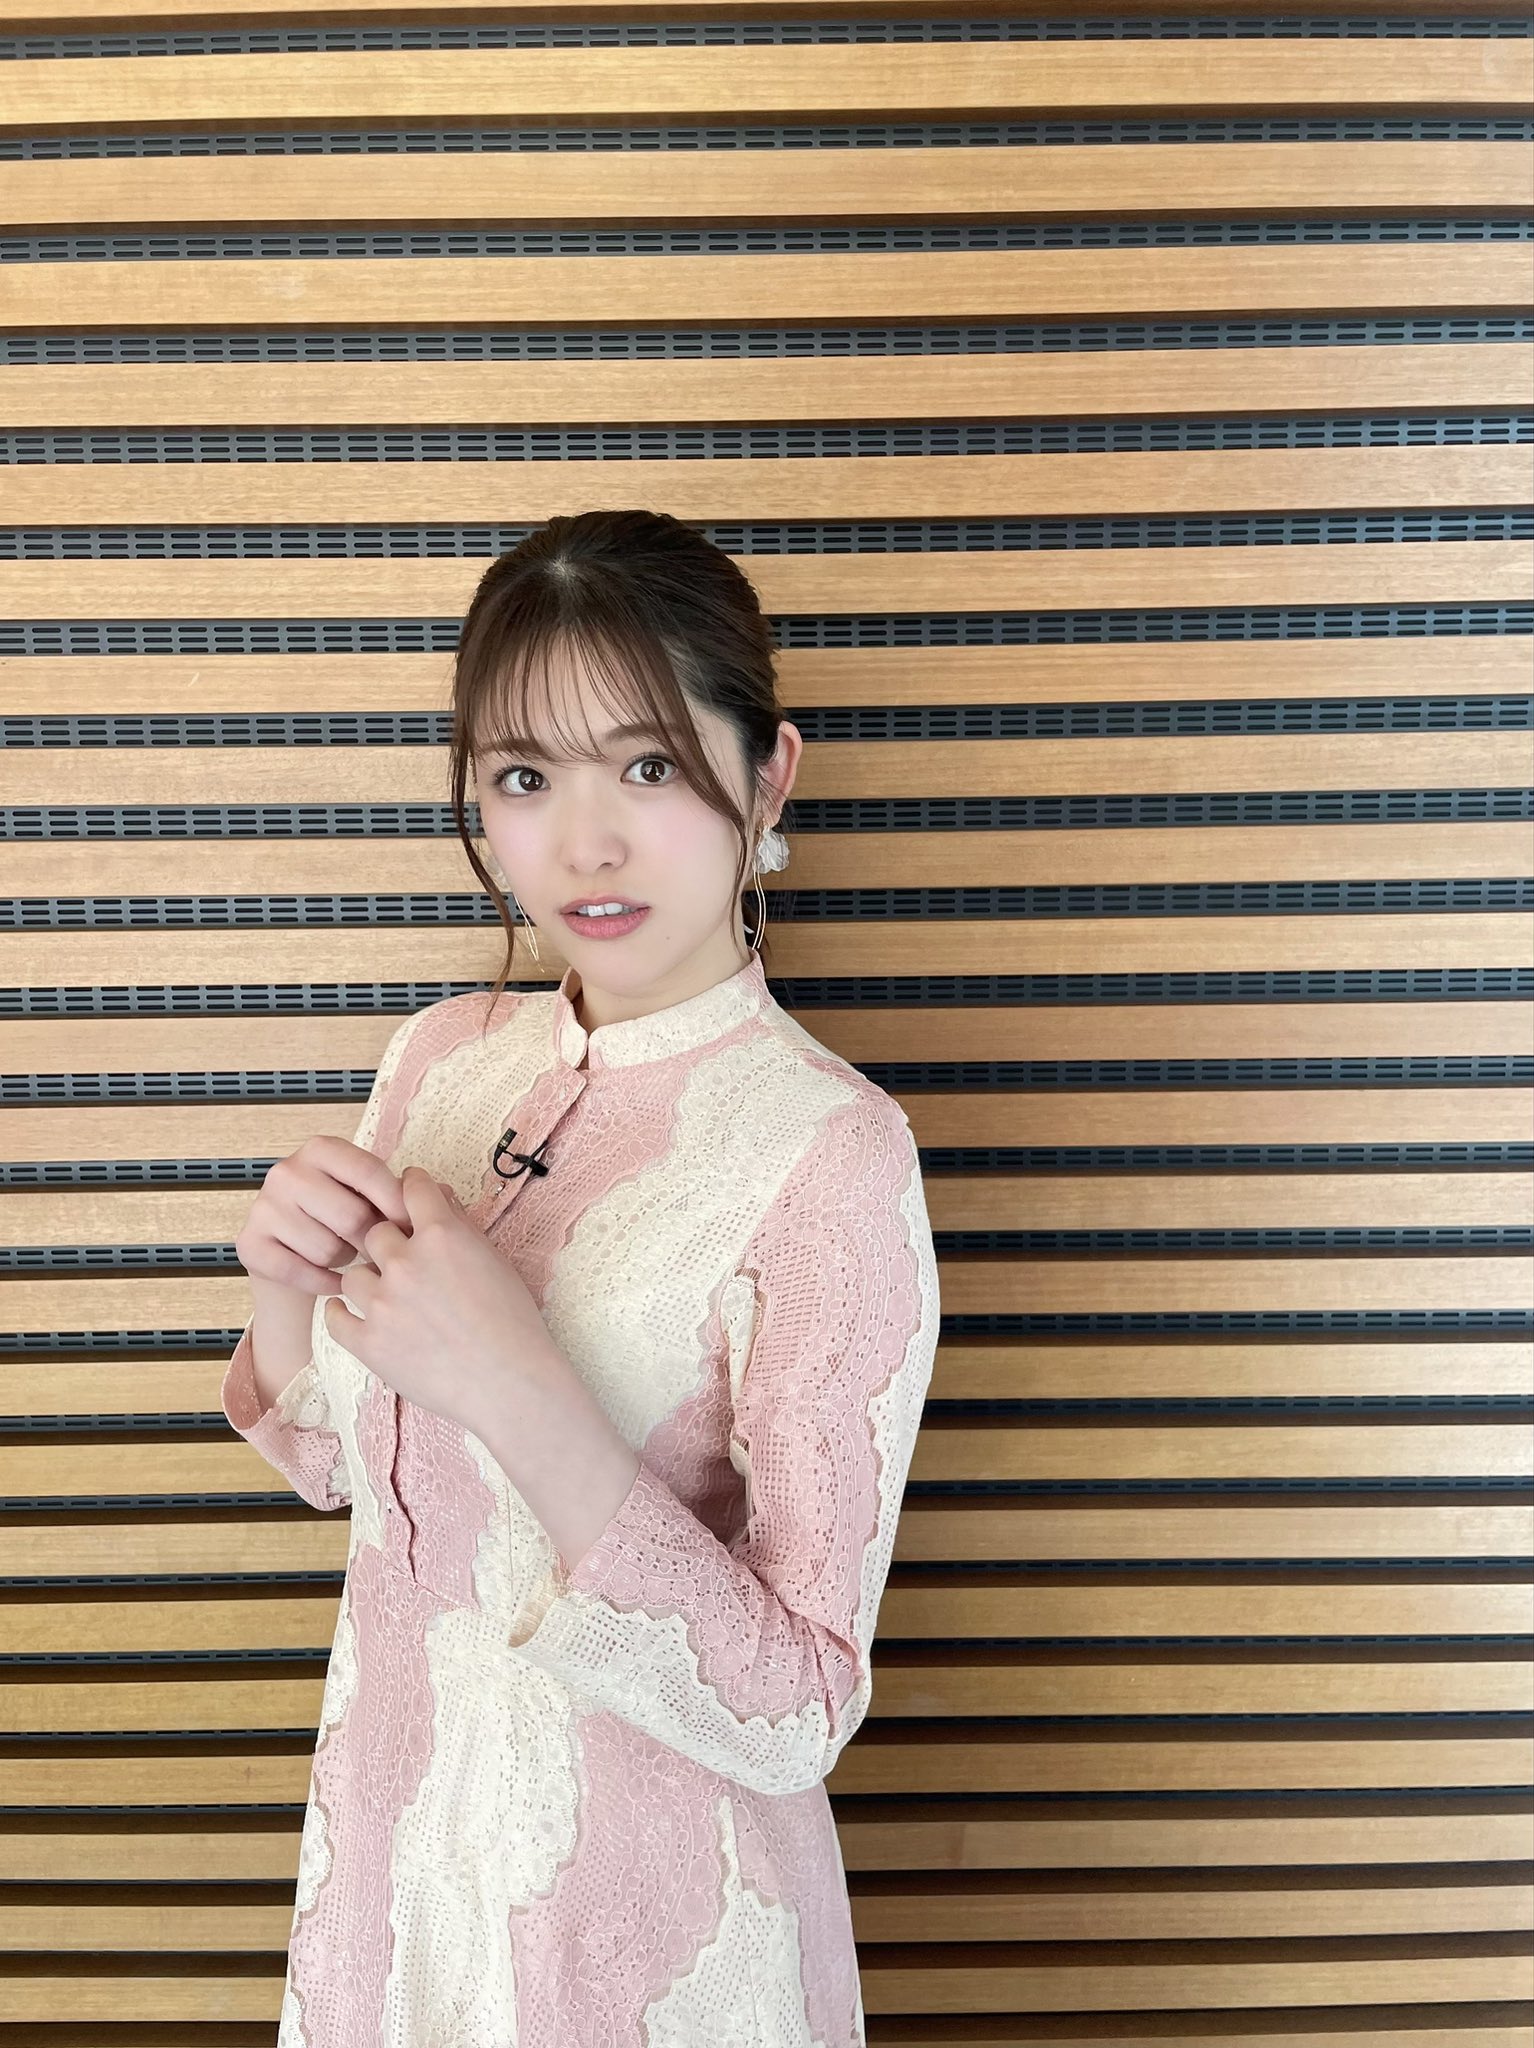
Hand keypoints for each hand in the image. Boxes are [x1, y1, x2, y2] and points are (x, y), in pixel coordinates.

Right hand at [236, 1134, 411, 1297]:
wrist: (291, 1253)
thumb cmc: (343, 1220)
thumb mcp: (369, 1196)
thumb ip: (402, 1193)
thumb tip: (444, 1196)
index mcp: (321, 1149)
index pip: (369, 1172)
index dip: (396, 1203)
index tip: (413, 1227)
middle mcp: (287, 1172)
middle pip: (350, 1216)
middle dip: (371, 1241)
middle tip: (377, 1250)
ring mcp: (264, 1207)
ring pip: (326, 1249)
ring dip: (344, 1261)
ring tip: (346, 1255)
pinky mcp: (250, 1244)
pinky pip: (300, 1273)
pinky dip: (324, 1282)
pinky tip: (334, 1280)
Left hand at [320, 1165, 561, 1436]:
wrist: (509, 1381)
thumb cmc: (512, 1322)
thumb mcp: (495, 1260)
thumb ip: (461, 1224)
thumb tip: (438, 1196)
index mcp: (441, 1235)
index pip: (412, 1188)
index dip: (412, 1189)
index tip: (409, 1196)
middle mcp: (405, 1262)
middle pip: (374, 1233)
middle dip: (389, 1245)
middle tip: (406, 1264)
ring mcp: (381, 1303)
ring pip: (353, 1275)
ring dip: (369, 1283)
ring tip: (389, 1299)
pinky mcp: (367, 1342)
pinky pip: (336, 1318)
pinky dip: (344, 1315)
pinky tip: (358, 1316)